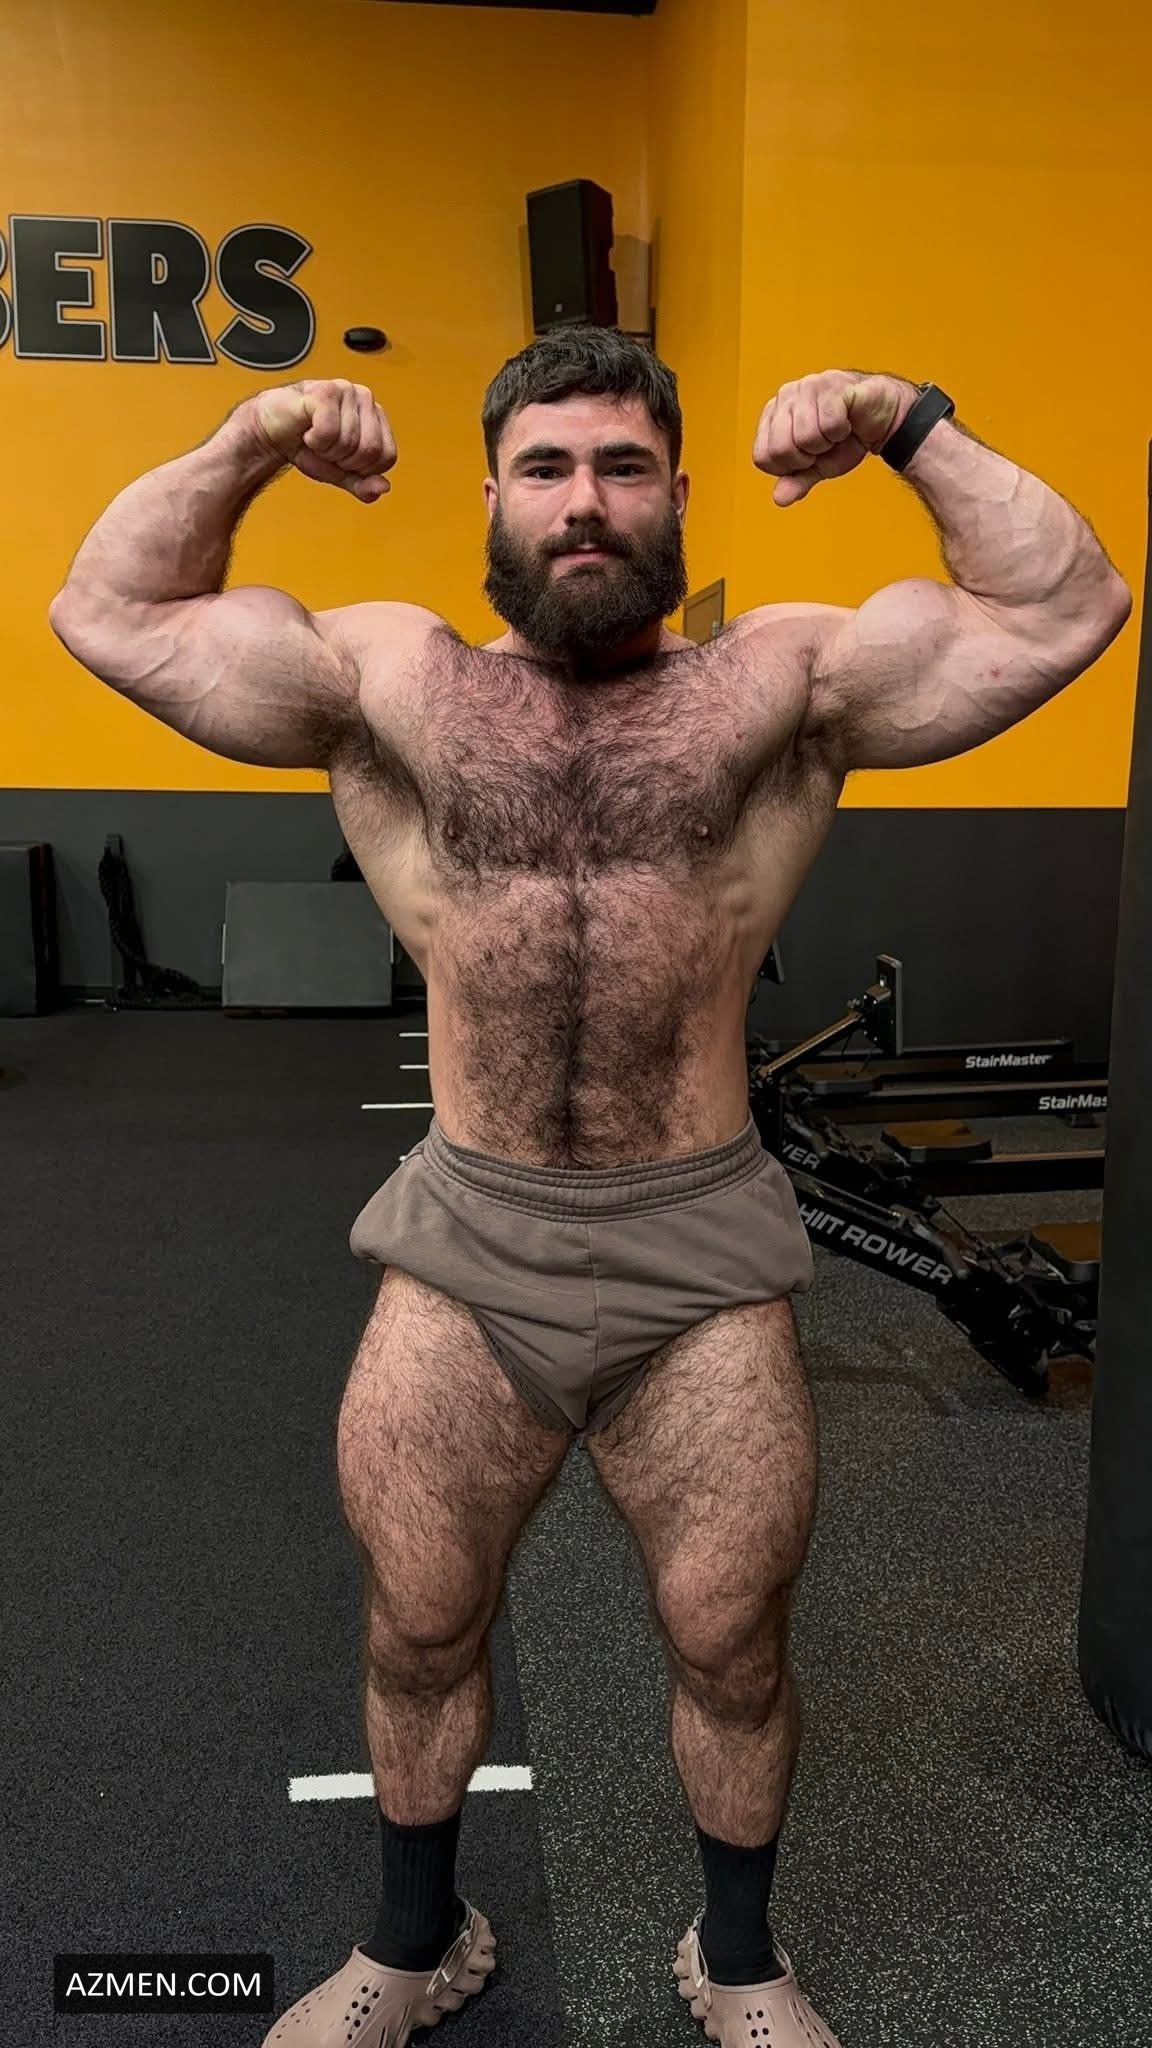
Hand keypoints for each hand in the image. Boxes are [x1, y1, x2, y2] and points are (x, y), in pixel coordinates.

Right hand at [243, 379, 396, 503]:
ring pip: (349, 442)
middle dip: (343, 460)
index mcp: (376, 417)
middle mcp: (366, 399)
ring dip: (325, 450)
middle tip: (325, 447)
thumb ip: (362, 483)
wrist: (271, 431)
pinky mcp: (326, 391)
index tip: (340, 458)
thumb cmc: (306, 446)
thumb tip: (383, 488)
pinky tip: (307, 430)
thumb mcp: (339, 473)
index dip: (361, 468)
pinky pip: (330, 431)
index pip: (387, 457)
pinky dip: (315, 440)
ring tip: (314, 436)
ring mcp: (347, 391)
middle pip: (370, 451)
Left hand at [753, 371, 918, 506]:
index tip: (808, 457)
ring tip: (836, 432)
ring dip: (827, 443)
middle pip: (781, 449)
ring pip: (805, 437)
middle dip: (808, 457)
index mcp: (774, 415)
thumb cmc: (847, 438)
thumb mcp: (818, 466)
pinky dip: (842, 431)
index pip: (763, 457)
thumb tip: (779, 499)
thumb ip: (797, 481)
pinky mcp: (832, 384)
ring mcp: (807, 387)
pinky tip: (847, 422)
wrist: (882, 420)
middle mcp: (786, 396)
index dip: (789, 468)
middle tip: (824, 445)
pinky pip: (829, 424)